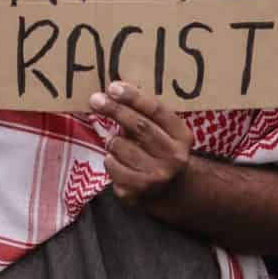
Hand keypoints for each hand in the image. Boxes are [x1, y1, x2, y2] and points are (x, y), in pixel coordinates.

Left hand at [96, 81, 192, 209]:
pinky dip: (110, 159)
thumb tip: (114, 91)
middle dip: (114, 110)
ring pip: (119, 146)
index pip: (156, 110)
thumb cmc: (159, 149)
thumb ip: (145, 113)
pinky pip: (111, 166)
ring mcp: (156, 176)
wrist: (170, 189)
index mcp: (181, 136)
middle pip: (139, 126)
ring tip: (117, 144)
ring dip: (112, 141)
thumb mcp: (163, 131)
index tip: (113, 87)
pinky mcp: (137, 192)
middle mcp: (173, 157)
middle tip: (96, 99)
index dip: (133, 97)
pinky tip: (119, 162)